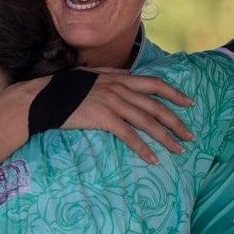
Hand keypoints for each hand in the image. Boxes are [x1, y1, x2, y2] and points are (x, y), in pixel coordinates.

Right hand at [59, 68, 194, 163]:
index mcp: (118, 77)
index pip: (153, 83)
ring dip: (165, 137)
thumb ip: (111, 74)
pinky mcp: (104, 117)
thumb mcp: (91, 74)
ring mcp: (112, 102)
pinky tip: (153, 158)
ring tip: (178, 150)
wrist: (43, 97)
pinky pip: (129, 135)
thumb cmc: (64, 87)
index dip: (174, 93)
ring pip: (147, 121)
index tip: (189, 103)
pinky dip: (143, 148)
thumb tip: (128, 75)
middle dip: (176, 121)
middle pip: (155, 105)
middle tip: (190, 136)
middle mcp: (119, 88)